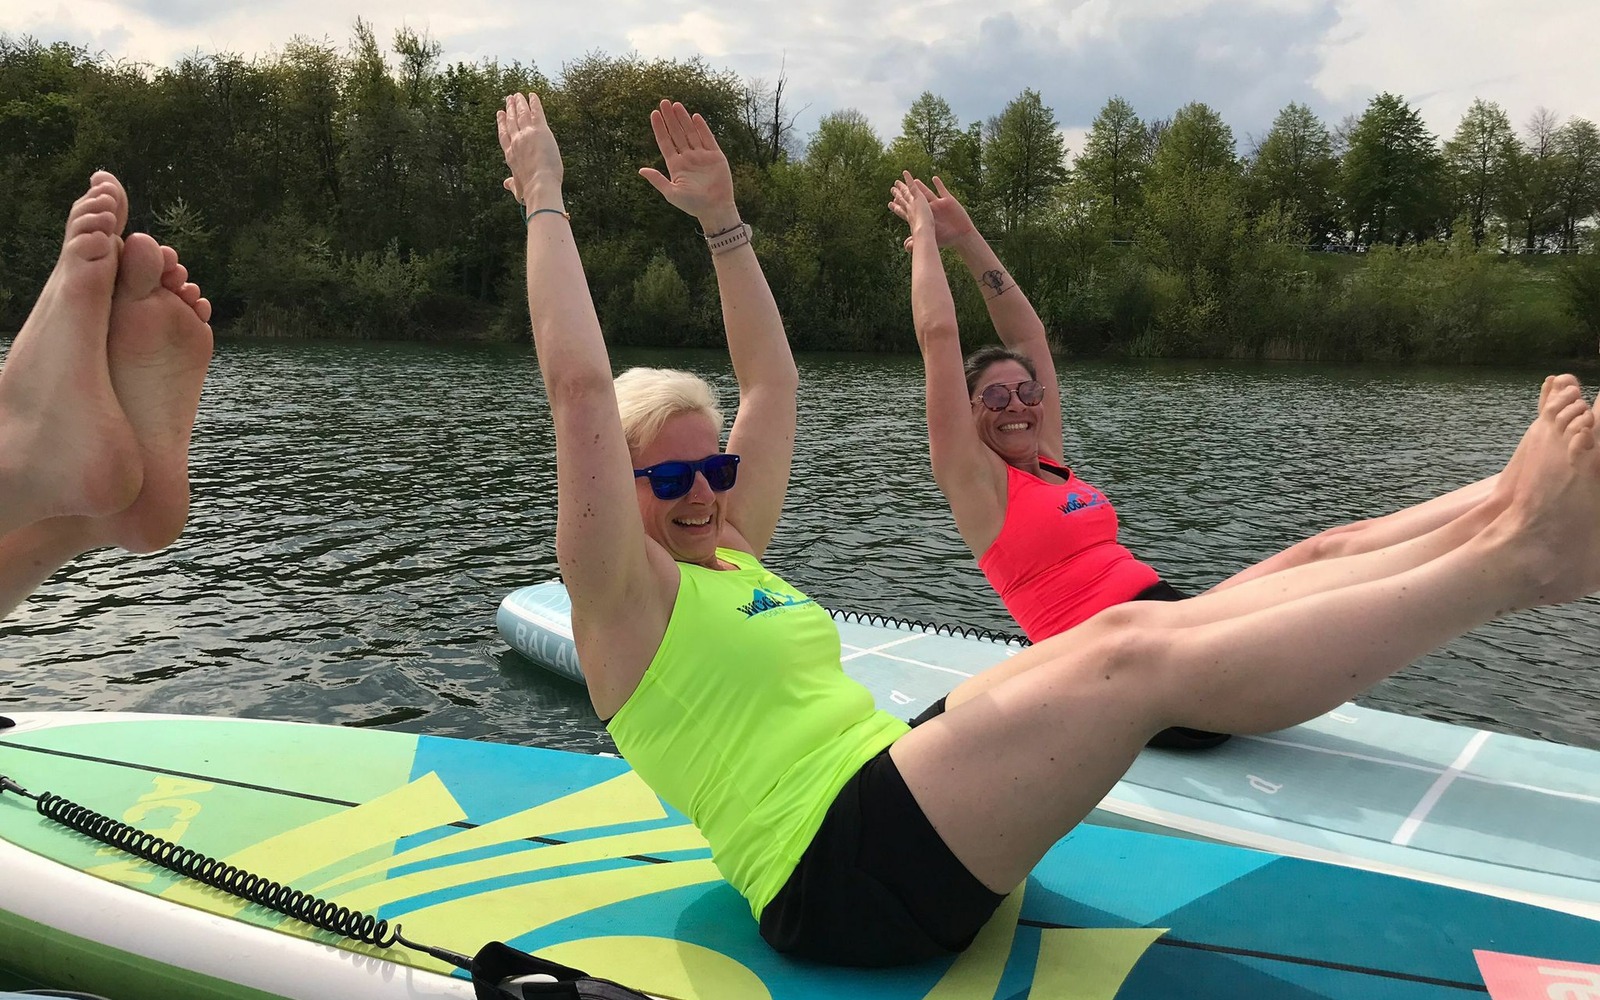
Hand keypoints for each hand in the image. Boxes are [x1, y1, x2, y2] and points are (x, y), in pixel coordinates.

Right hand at [497, 92, 563, 206]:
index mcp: (510, 155)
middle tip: (508, 100)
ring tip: (518, 95)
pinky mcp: (540, 130)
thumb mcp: (518, 188)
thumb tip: (506, 184)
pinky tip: (533, 95)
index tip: (499, 114)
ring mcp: (526, 134)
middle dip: (509, 109)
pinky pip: (536, 112)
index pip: (504, 135)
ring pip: (521, 114)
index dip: (501, 123)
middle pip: (511, 121)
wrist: (540, 186)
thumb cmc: (530, 190)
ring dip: (519, 103)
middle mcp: (516, 142)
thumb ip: (512, 184)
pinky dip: (534, 103)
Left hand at [638, 100, 738, 231]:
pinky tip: (694, 116)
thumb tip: (640, 170)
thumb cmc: (692, 205)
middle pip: (677, 133)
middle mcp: (688, 158)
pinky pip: (707, 138)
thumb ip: (657, 180)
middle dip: (670, 118)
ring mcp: (702, 156)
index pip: (665, 142)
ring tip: (676, 105)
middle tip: (664, 102)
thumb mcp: (671, 193)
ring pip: (690, 133)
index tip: (654, 114)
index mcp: (676, 165)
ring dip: (683, 119)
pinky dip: (702, 127)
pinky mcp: (715, 156)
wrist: (715, 209)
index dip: (660, 128)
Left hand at [889, 173, 976, 249]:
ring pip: (927, 193)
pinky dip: (939, 184)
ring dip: (921, 187)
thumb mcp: (931, 240)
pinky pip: (942, 190)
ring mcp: (938, 205)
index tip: (891, 201)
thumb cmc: (946, 239)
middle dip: (905, 192)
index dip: (900, 205)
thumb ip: (918, 241)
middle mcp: (929, 210)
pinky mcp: (948, 201)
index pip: (909, 210)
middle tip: (896, 185)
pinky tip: (934, 178)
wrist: (961, 236)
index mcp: (924, 218)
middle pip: (915, 199)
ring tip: (914, 180)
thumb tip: (906, 247)